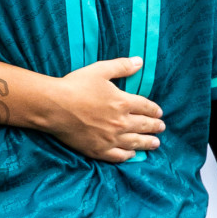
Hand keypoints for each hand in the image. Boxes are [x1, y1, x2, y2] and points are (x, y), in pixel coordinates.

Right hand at [44, 57, 164, 162]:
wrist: (54, 107)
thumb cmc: (75, 86)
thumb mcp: (99, 70)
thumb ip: (121, 66)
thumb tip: (140, 61)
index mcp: (123, 102)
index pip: (146, 107)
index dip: (154, 109)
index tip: (159, 112)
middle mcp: (121, 123)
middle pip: (144, 126)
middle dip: (155, 126)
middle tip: (162, 128)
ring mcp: (111, 139)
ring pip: (135, 142)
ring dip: (148, 143)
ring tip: (155, 143)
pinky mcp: (99, 150)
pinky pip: (119, 156)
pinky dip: (129, 155)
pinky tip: (133, 154)